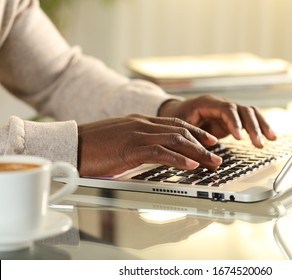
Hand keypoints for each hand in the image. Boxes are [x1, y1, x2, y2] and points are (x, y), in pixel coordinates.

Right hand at [77, 114, 221, 176]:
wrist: (70, 144)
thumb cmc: (92, 146)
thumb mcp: (120, 140)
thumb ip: (138, 142)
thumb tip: (152, 153)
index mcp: (141, 121)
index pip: (175, 124)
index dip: (195, 132)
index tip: (209, 140)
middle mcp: (142, 124)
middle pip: (181, 131)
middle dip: (202, 143)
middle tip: (217, 154)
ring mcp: (137, 134)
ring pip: (176, 140)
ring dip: (197, 152)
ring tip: (212, 162)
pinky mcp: (131, 148)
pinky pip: (161, 152)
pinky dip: (178, 158)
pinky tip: (190, 165)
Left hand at [158, 95, 276, 146]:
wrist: (175, 110)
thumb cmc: (177, 118)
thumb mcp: (180, 128)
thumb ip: (192, 140)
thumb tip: (204, 157)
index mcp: (207, 103)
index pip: (226, 109)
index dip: (234, 122)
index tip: (239, 137)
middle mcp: (221, 104)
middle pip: (243, 110)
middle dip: (253, 127)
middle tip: (258, 143)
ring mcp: (228, 111)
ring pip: (250, 113)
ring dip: (261, 125)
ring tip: (271, 139)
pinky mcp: (233, 119)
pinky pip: (250, 120)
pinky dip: (260, 128)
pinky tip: (269, 137)